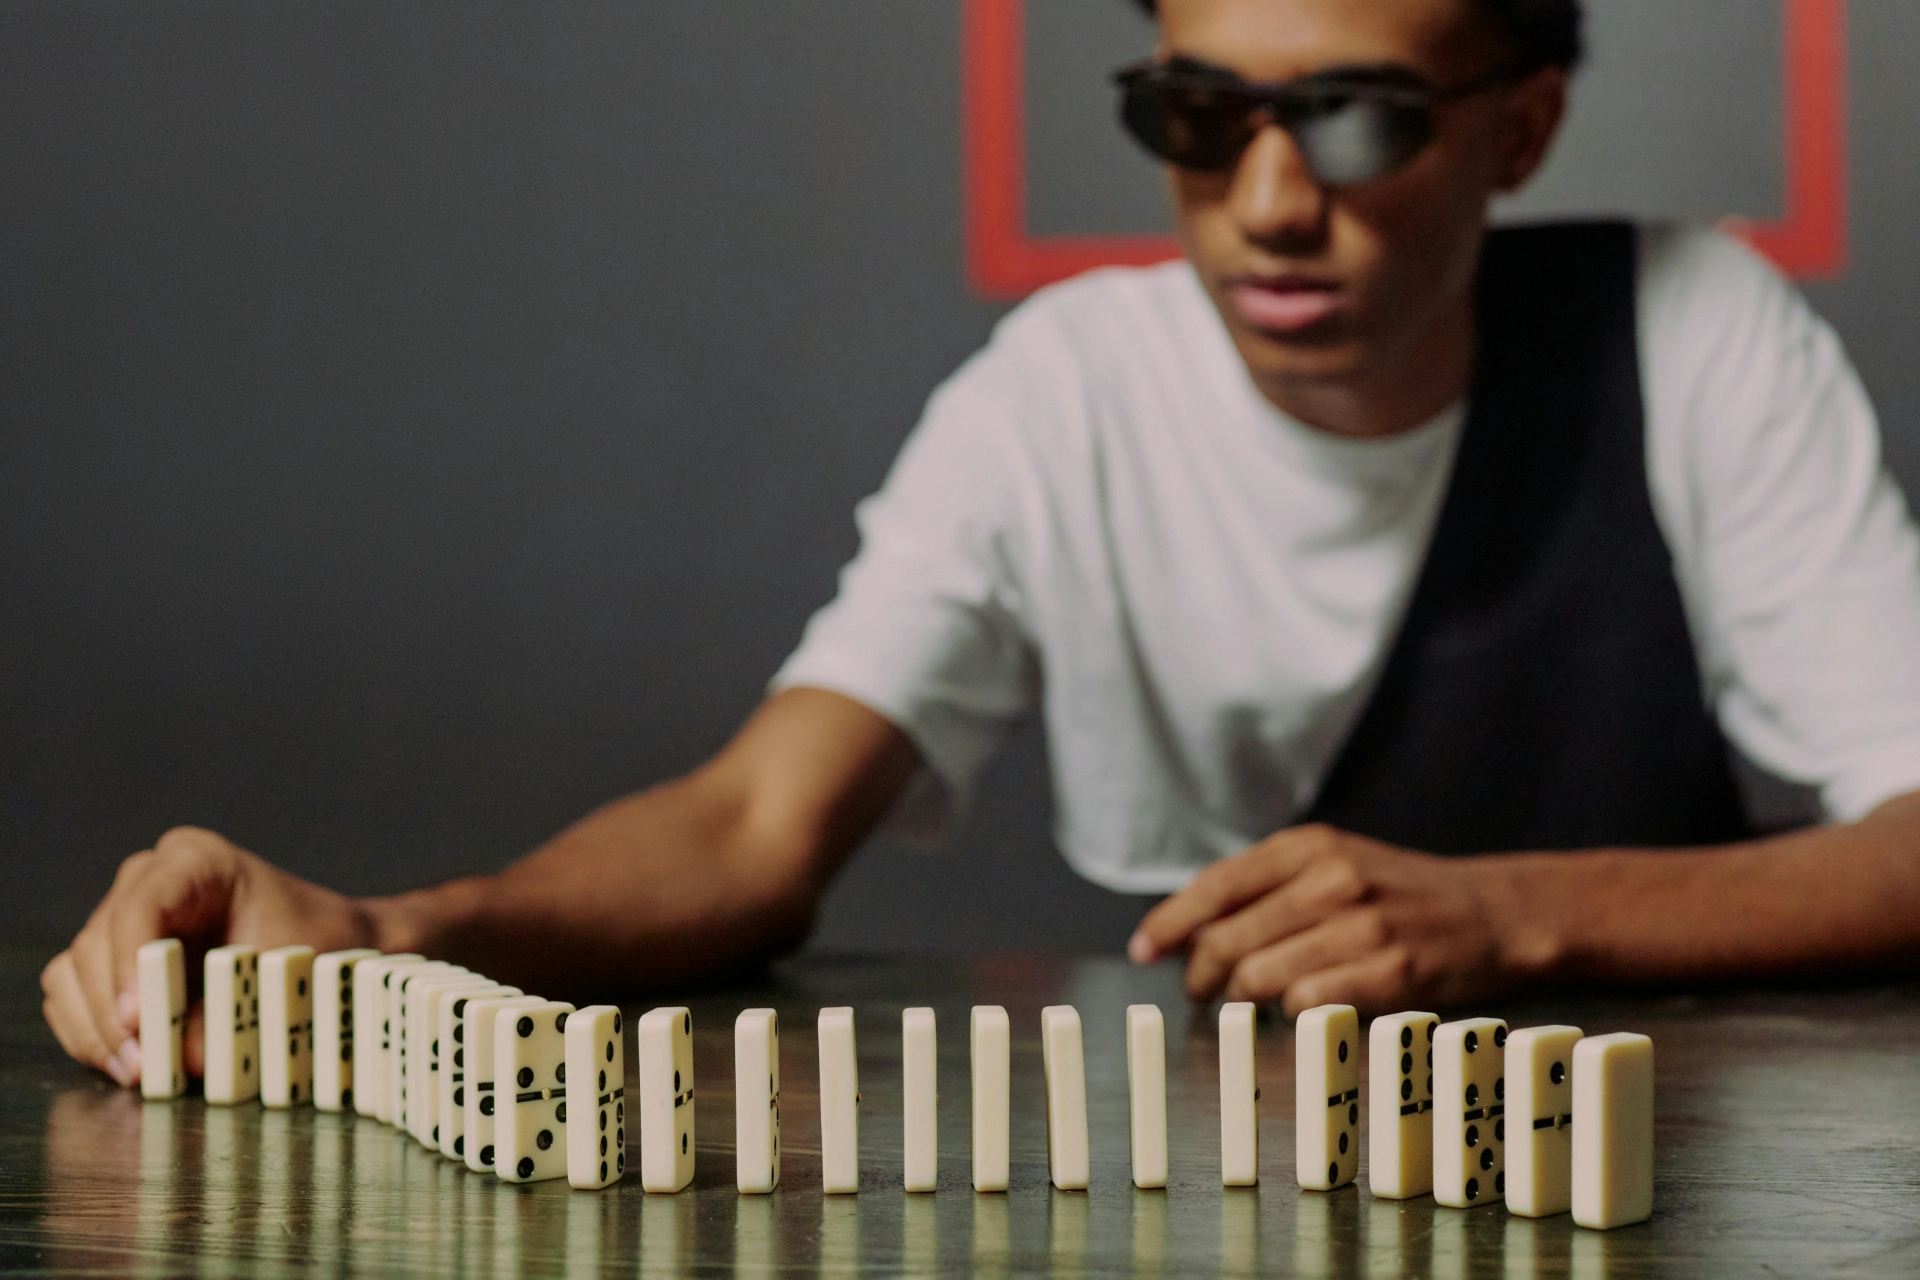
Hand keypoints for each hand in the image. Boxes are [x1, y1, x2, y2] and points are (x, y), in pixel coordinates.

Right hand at [40, 826, 378, 1087]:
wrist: (326, 940)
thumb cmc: (313, 941)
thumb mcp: (286, 969)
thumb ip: (234, 1007)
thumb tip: (183, 1056)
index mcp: (195, 861)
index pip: (142, 905)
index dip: (130, 963)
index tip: (136, 1019)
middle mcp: (149, 878)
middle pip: (99, 941)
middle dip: (111, 1010)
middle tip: (139, 1064)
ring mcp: (122, 914)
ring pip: (75, 971)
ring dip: (96, 1029)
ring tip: (134, 1072)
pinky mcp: (110, 954)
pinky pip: (73, 994)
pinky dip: (90, 1033)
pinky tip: (124, 1065)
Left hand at [1127, 823, 1538, 1014]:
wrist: (1494, 912)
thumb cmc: (1399, 894)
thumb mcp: (1334, 862)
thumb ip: (1270, 887)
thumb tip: (1192, 928)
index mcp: (1309, 846)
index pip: (1216, 885)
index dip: (1170, 922)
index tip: (1144, 950)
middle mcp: (1331, 877)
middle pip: (1228, 938)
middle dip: (1201, 974)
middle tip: (1200, 993)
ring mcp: (1363, 924)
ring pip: (1260, 976)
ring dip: (1243, 1000)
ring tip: (1248, 1004)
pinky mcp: (1392, 969)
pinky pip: (1310, 1002)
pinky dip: (1291, 1016)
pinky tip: (1296, 1015)